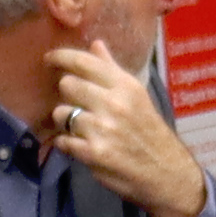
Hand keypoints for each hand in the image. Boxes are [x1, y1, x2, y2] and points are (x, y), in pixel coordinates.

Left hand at [40, 42, 213, 216]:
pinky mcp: (94, 153)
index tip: (49, 59)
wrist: (166, 172)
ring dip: (65, 121)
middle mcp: (114, 103)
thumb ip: (112, 70)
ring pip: (61, 114)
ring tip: (80, 128)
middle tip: (78, 104)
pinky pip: (63, 140)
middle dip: (68, 95)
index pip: (85, 62)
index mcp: (125, 86)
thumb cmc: (149, 132)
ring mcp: (103, 129)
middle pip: (68, 85)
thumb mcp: (137, 96)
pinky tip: (79, 145)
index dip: (61, 57)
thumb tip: (95, 44)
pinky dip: (66, 143)